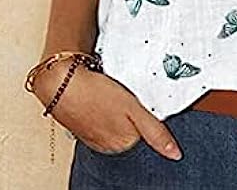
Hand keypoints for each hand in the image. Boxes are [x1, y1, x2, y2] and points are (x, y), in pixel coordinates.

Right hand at [31, 60, 181, 159]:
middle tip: (126, 97)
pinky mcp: (86, 129)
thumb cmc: (96, 93)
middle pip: (134, 130)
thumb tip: (175, 154)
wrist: (61, 82)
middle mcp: (110, 146)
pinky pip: (104, 121)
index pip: (149, 133)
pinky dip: (107, 110)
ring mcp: (97, 138)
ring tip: (114, 95)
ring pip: (119, 125)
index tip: (144, 104)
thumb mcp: (133, 109)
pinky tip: (104, 98)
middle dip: (134, 115)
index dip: (149, 115)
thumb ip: (155, 132)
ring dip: (120, 112)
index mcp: (125, 143)